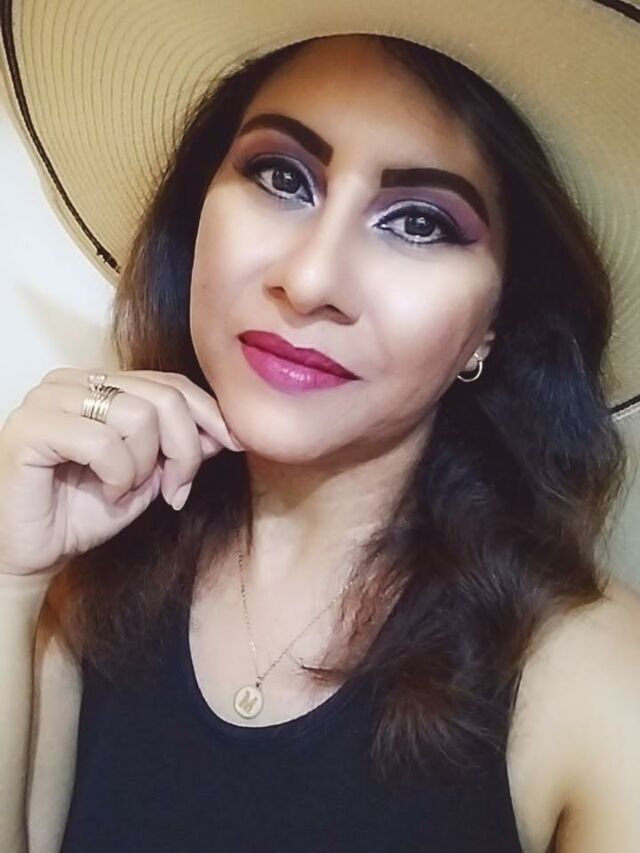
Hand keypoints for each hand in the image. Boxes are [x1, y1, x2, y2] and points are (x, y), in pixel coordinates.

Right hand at [0, 367, 242, 577]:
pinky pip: (103, 442)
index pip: (170, 382)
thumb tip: (225, 429)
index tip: (231, 446)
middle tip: (175, 487)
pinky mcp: (30, 428)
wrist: (32, 554)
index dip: (208, 414)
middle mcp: (72, 382)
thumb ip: (180, 447)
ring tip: (127, 490)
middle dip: (184, 449)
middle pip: (163, 397)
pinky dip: (118, 476)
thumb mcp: (148, 476)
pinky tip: (107, 493)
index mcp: (100, 384)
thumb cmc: (83, 513)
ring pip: (138, 416)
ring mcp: (48, 400)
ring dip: (146, 466)